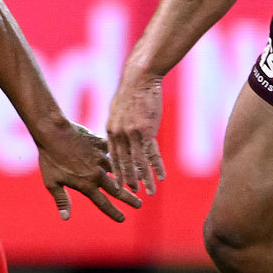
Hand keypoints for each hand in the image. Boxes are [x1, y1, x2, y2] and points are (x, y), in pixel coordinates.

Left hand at [36, 120, 140, 222]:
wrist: (54, 132)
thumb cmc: (49, 159)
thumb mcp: (52, 182)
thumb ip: (62, 200)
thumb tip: (65, 218)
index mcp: (86, 185)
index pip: (103, 203)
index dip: (114, 212)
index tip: (122, 219)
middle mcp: (96, 174)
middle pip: (117, 189)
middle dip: (129, 198)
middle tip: (139, 205)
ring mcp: (100, 158)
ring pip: (118, 170)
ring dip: (128, 177)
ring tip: (138, 181)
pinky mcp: (100, 144)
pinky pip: (113, 150)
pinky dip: (120, 153)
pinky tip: (128, 154)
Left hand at [106, 67, 166, 194]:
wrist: (139, 78)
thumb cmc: (130, 92)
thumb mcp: (117, 110)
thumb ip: (117, 126)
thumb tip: (117, 136)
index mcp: (111, 130)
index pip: (112, 157)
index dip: (116, 172)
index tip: (119, 186)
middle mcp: (119, 134)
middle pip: (124, 163)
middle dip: (129, 180)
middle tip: (133, 194)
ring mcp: (133, 133)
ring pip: (139, 162)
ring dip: (146, 179)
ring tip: (150, 192)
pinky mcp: (147, 131)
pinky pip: (153, 153)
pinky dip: (158, 167)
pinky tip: (162, 176)